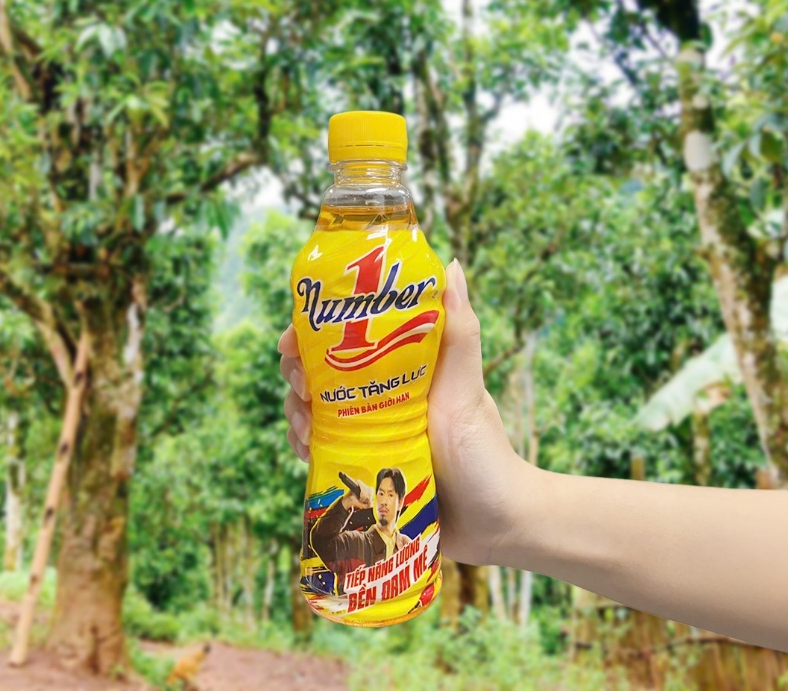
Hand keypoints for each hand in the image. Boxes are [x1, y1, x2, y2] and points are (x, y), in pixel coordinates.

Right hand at [279, 259, 532, 566]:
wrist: (494, 523)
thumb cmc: (485, 450)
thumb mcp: (466, 387)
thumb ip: (458, 329)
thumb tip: (449, 263)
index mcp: (397, 368)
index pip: (342, 335)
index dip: (310, 331)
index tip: (295, 338)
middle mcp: (375, 397)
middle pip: (315, 371)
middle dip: (296, 373)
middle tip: (302, 386)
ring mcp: (363, 434)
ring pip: (307, 411)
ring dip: (294, 411)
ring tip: (305, 426)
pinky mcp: (357, 471)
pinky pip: (314, 452)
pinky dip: (301, 446)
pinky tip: (306, 451)